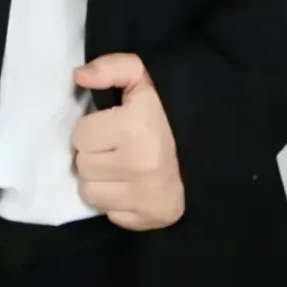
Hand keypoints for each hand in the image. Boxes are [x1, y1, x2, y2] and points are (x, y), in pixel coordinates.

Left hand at [70, 53, 185, 230]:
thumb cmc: (167, 108)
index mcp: (135, 128)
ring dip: (101, 179)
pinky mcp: (152, 218)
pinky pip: (110, 214)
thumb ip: (109, 68)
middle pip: (83, 166)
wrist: (207, 144)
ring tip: (122, 165)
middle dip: (95, 153)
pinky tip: (132, 185)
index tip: (112, 125)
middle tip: (116, 145)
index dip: (93, 127)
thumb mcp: (141, 75)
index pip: (80, 136)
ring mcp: (147, 196)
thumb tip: (78, 76)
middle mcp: (140, 165)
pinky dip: (116, 201)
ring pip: (91, 192)